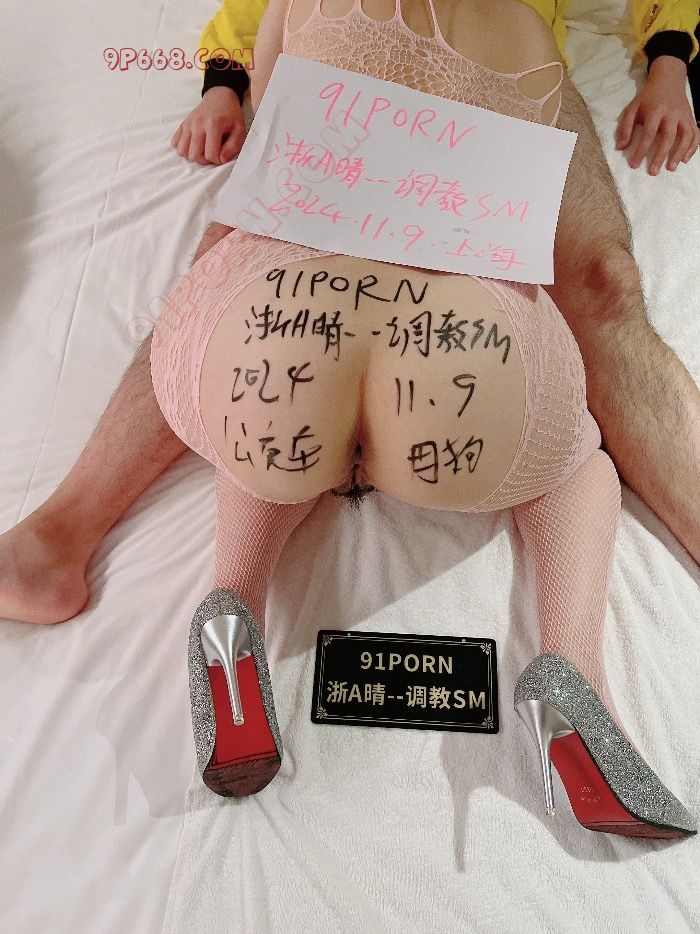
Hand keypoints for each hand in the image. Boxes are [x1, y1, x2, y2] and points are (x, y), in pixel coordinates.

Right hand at [171, 87, 246, 165]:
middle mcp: (197, 124)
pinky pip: (175, 143)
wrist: (219, 97)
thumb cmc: (231, 115)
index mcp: (213, 125)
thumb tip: (221, 160)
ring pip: (182, 151)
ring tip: (202, 150)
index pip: (210, 155)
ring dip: (193, 155)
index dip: (217, 160)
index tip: (222, 154)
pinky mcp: (182, 124)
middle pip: (194, 155)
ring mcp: (188, 124)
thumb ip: (233, 147)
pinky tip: (194, 144)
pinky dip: (184, 148)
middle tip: (212, 153)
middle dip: (204, 160)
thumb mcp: (240, 130)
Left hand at [615, 56, 699, 173]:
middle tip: (653, 172)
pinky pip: (696, 134)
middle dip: (661, 156)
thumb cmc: (648, 97)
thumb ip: (626, 127)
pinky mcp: (690, 118)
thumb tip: (620, 147)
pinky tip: (685, 160)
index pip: (648, 133)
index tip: (634, 165)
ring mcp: (683, 115)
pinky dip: (692, 147)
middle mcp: (672, 113)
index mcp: (655, 110)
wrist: (668, 78)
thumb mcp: (632, 108)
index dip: (641, 150)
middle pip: (668, 136)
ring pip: (685, 136)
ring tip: (671, 168)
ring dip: (679, 153)